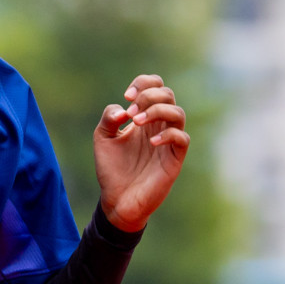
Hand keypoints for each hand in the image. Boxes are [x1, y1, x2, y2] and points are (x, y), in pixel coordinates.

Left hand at [92, 74, 189, 232]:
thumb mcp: (102, 138)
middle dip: (149, 96)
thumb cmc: (112, 169)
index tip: (127, 96)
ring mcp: (168, 142)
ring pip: (178, 113)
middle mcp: (159, 126)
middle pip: (168, 94)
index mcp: (144, 117)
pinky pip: (182, 139)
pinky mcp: (174, 159)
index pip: (155, 86)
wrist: (116, 200)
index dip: (143, 83)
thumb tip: (123, 110)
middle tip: (131, 113)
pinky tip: (151, 142)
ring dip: (157, 111)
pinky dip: (168, 134)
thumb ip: (108, 118)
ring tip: (137, 122)